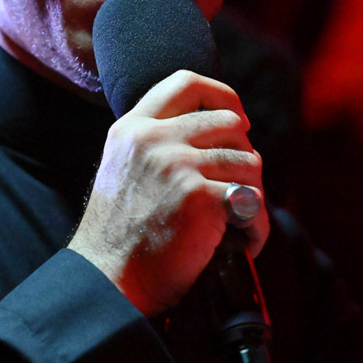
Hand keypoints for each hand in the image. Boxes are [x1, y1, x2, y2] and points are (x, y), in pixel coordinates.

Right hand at [69, 70, 267, 315]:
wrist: (107, 281)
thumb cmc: (120, 236)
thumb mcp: (124, 169)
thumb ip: (156, 143)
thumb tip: (219, 131)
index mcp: (133, 128)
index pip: (186, 82)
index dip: (223, 95)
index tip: (238, 120)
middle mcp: (153, 139)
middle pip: (230, 123)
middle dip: (244, 156)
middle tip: (238, 189)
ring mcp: (177, 165)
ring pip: (248, 162)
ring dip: (252, 196)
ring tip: (237, 224)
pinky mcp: (200, 197)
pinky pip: (252, 201)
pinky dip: (255, 227)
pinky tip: (241, 243)